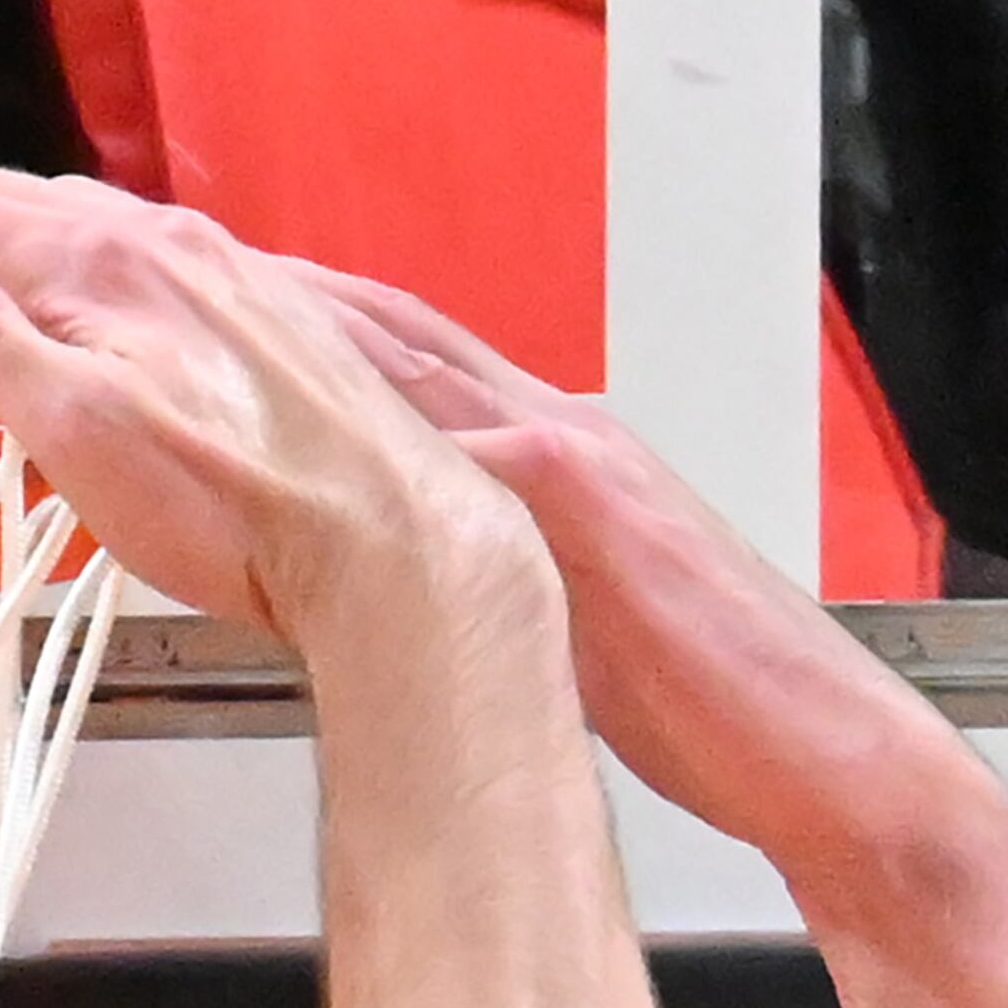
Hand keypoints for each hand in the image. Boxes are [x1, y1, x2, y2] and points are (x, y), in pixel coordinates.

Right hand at [0, 169, 542, 646]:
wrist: (392, 543)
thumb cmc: (243, 506)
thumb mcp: (75, 424)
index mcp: (98, 257)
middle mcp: (158, 244)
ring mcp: (209, 277)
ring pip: (65, 228)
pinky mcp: (248, 324)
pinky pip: (122, 268)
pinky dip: (51, 274)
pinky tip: (57, 315)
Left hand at [290, 264, 1007, 926]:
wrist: (813, 743)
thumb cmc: (700, 703)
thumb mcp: (565, 623)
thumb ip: (493, 581)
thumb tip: (409, 596)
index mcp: (553, 461)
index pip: (416, 371)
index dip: (319, 331)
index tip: (227, 310)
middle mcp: (562, 434)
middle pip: (407, 338)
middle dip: (301, 299)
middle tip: (195, 264)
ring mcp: (579, 462)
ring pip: (431, 368)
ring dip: (328, 332)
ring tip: (227, 302)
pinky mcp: (594, 508)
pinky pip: (475, 448)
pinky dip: (395, 430)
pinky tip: (320, 421)